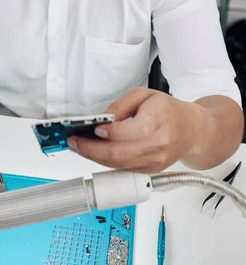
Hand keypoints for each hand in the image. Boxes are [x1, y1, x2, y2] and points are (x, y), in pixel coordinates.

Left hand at [67, 88, 198, 172]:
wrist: (192, 130)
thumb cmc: (168, 109)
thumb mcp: (144, 95)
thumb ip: (121, 106)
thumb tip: (102, 120)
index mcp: (159, 121)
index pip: (132, 131)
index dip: (110, 132)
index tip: (94, 127)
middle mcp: (158, 145)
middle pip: (120, 153)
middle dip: (91, 149)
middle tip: (74, 141)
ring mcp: (155, 161)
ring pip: (119, 165)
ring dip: (94, 158)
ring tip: (78, 147)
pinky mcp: (151, 171)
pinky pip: (124, 169)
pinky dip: (106, 162)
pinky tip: (94, 152)